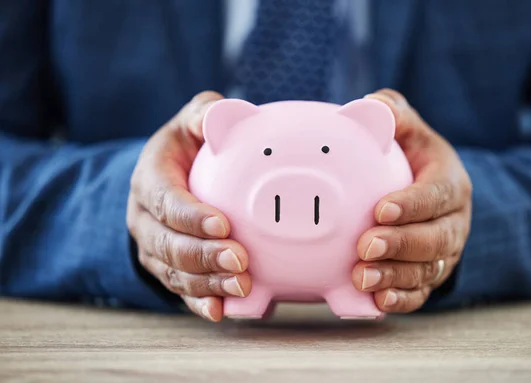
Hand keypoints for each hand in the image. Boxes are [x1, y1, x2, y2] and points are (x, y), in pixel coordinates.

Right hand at [127, 91, 250, 321]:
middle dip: (203, 255)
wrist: (170, 179)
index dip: (190, 216)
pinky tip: (222, 313)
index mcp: (149, 180)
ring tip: (242, 287)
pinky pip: (180, 290)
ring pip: (174, 272)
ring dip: (207, 283)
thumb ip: (205, 114)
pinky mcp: (167, 268)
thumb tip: (224, 112)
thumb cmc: (188, 147)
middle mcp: (144, 219)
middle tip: (239, 260)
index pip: (165, 201)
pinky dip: (200, 303)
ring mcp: (153, 248)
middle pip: (168, 244)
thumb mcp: (192, 122)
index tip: (223, 224)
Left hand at [352, 89, 471, 312]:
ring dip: (395, 276)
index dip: (412, 204)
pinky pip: (421, 293)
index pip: (436, 195)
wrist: (430, 195)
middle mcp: (453, 222)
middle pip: (435, 239)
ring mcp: (444, 253)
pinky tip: (377, 302)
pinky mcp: (431, 275)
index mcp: (451, 184)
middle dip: (401, 244)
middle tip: (366, 246)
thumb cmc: (414, 159)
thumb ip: (394, 114)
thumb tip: (369, 104)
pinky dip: (402, 300)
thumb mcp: (411, 133)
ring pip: (426, 270)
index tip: (380, 209)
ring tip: (363, 278)